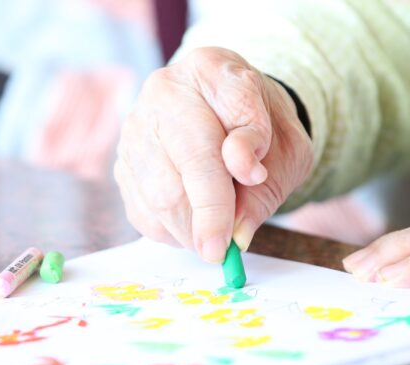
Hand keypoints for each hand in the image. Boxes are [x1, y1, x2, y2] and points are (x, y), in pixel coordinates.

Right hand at [114, 47, 312, 261]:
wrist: (228, 122)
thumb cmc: (260, 133)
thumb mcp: (286, 147)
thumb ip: (268, 180)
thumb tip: (237, 228)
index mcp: (212, 68)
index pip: (230, 108)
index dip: (240, 153)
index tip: (252, 181)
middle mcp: (163, 91)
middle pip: (183, 159)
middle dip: (208, 212)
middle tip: (223, 250)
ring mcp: (135, 128)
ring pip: (157, 193)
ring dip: (190, 229)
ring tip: (216, 237)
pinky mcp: (123, 165)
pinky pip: (142, 212)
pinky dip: (170, 232)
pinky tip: (192, 226)